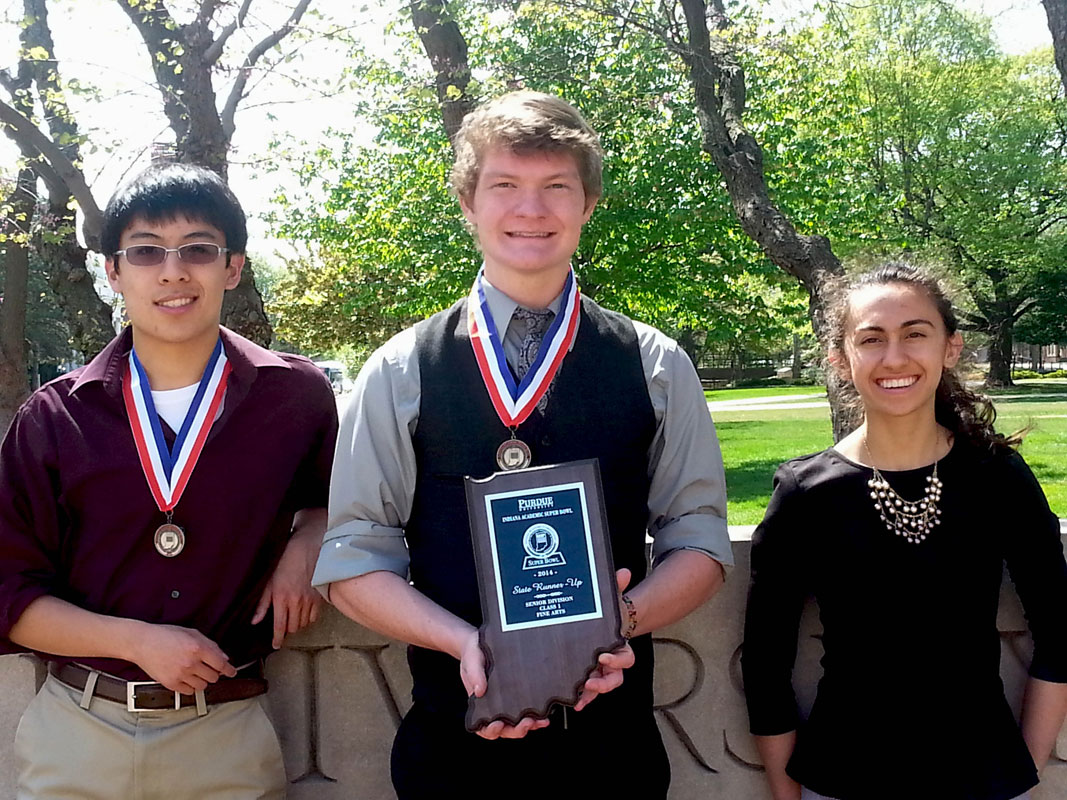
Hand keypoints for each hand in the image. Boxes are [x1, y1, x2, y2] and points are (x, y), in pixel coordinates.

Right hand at [131, 623, 235, 693]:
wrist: (142, 643)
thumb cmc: (165, 635)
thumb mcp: (192, 633)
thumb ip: (211, 645)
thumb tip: (224, 657)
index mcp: (197, 648)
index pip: (221, 664)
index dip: (229, 669)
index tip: (232, 672)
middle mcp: (190, 662)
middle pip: (213, 677)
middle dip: (214, 673)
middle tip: (208, 668)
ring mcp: (180, 674)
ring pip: (202, 686)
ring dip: (202, 680)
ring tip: (195, 672)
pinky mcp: (170, 683)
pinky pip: (189, 692)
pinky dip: (191, 687)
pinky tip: (187, 678)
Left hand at [253, 529, 323, 647]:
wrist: (307, 548)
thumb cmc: (285, 562)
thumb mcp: (269, 581)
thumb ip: (262, 604)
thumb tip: (254, 621)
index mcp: (281, 598)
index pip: (280, 626)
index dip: (277, 639)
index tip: (276, 645)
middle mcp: (296, 602)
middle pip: (293, 628)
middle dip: (287, 631)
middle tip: (284, 627)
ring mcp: (309, 600)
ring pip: (303, 623)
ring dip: (297, 624)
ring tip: (293, 619)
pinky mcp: (319, 597)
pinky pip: (314, 617)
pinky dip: (308, 618)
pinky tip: (304, 613)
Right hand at [458, 627, 550, 739]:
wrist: (480, 643)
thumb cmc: (473, 654)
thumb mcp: (472, 661)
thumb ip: (475, 674)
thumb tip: (480, 690)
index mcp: (479, 704)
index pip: (483, 727)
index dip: (491, 730)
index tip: (498, 724)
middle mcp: (494, 708)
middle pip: (505, 730)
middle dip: (517, 730)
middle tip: (527, 722)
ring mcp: (507, 704)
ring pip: (517, 725)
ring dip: (530, 726)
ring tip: (541, 721)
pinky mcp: (518, 696)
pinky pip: (526, 712)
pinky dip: (535, 718)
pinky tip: (544, 715)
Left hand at [574, 568, 635, 711]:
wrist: (602, 623)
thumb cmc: (607, 615)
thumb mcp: (610, 601)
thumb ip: (617, 588)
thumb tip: (624, 572)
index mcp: (619, 646)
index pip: (626, 659)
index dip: (617, 660)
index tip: (603, 656)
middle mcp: (612, 662)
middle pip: (615, 678)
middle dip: (604, 682)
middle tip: (591, 680)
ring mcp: (600, 671)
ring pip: (601, 687)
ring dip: (592, 692)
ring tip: (580, 695)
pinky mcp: (588, 676)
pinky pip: (588, 692)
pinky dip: (584, 698)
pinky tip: (576, 702)